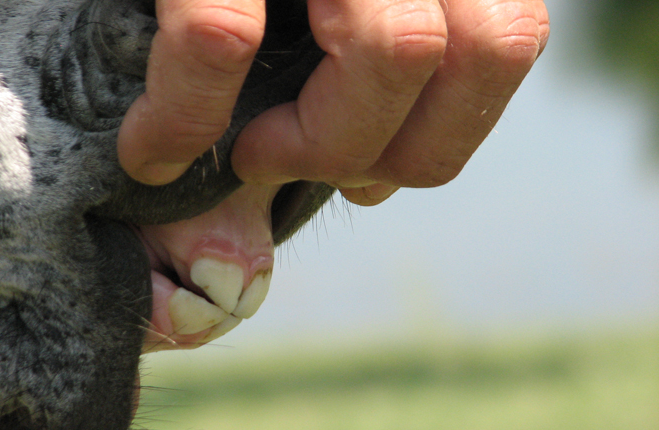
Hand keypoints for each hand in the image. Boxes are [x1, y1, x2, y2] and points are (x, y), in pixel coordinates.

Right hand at [117, 0, 549, 205]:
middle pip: (465, 51)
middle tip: (284, 155)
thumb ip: (368, 77)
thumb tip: (379, 184)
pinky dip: (182, 119)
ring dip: (309, 143)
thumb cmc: (239, 11)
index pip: (507, 41)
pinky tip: (150, 153)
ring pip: (394, 47)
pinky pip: (218, 38)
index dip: (439, 134)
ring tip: (246, 150)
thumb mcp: (314, 30)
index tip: (362, 174)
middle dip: (373, 148)